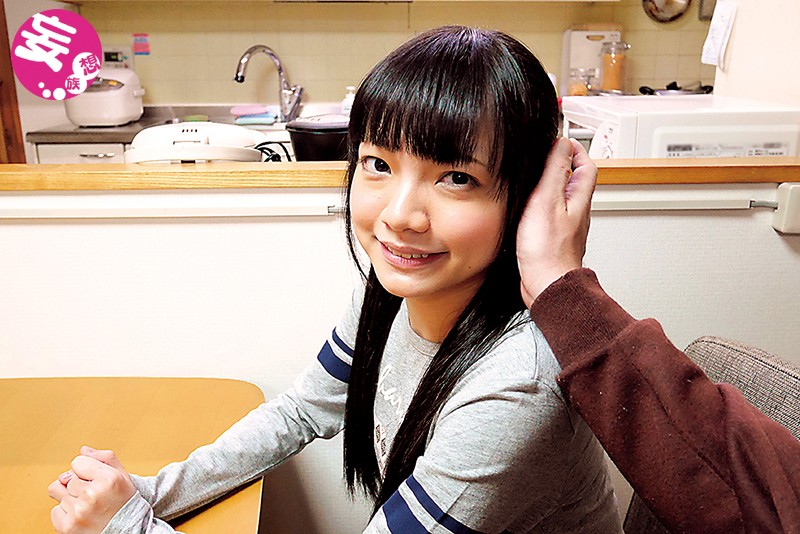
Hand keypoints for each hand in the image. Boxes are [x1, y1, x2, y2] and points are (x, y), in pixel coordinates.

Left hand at [48, 446, 135, 533]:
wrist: (128, 531)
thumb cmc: (124, 503)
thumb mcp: (122, 476)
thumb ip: (105, 459)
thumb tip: (83, 450)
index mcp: (108, 479)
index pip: (77, 462)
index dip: (86, 470)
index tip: (96, 480)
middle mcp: (92, 495)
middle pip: (67, 478)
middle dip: (78, 485)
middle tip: (94, 496)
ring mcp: (78, 512)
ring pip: (58, 493)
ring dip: (70, 498)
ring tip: (86, 506)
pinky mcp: (67, 527)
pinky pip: (55, 510)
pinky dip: (65, 513)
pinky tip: (81, 516)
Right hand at [516, 137, 596, 307]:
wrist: (547, 285)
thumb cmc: (548, 250)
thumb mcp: (547, 200)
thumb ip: (554, 171)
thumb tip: (561, 144)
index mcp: (579, 200)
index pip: (586, 166)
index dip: (576, 151)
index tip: (561, 141)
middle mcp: (577, 213)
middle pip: (576, 182)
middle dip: (564, 166)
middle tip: (548, 156)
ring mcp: (567, 228)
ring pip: (564, 200)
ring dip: (552, 186)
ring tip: (536, 179)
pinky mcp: (554, 241)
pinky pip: (552, 217)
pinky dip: (543, 207)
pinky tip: (529, 211)